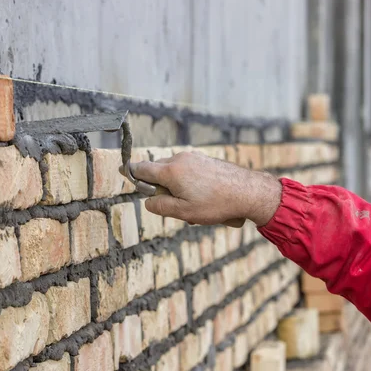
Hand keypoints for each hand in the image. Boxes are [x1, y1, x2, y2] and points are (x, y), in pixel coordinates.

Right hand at [123, 152, 281, 226]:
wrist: (248, 192)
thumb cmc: (216, 204)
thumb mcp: (183, 212)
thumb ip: (160, 206)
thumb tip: (148, 202)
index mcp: (170, 171)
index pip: (142, 169)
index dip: (130, 172)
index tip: (122, 171)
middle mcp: (180, 159)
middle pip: (158, 171)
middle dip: (161, 188)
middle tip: (175, 207)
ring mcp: (194, 158)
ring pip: (174, 172)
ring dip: (177, 188)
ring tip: (195, 206)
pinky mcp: (205, 160)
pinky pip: (188, 170)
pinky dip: (188, 183)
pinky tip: (205, 198)